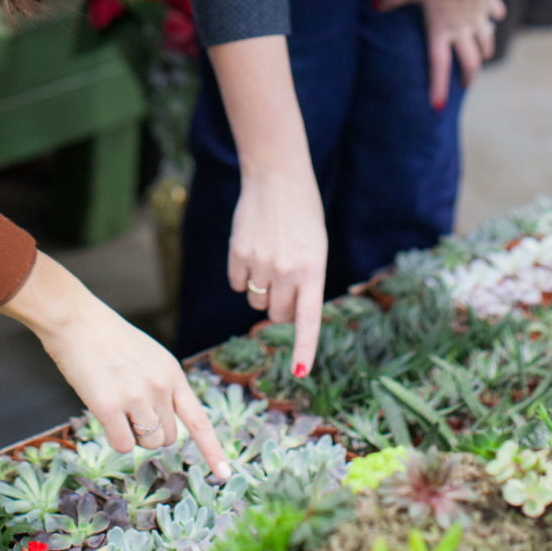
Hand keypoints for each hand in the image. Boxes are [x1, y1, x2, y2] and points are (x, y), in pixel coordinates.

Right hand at [0, 252, 230, 480]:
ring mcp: (136, 396)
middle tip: (129, 408)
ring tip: (117, 405)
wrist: (76, 320)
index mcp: (172, 373)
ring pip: (148, 444)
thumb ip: (162, 386)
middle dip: (151, 432)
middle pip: (168, 437)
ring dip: (133, 435)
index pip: (198, 419)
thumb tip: (163, 423)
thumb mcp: (149, 357)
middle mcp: (160, 386)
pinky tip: (103, 413)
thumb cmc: (108, 339)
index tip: (223, 472)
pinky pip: (122, 446)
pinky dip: (114, 438)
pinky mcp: (110, 406)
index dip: (211, 448)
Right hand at [227, 161, 326, 378]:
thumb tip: (281, 315)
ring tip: (269, 259)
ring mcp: (260, 263)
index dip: (304, 348)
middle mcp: (286, 271)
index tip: (300, 373)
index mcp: (313, 270)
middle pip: (278, 314)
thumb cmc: (302, 215)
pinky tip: (251, 251)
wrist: (276, 177)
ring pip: (256, 301)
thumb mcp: (315, 248)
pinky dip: (242, 275)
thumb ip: (305, 282)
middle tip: (284, 279)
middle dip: (281, 305)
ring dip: (261, 290)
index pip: (308, 319)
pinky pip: (236, 284)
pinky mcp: (238, 254)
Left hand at [375, 0, 512, 109]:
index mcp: (442, 30)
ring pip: (486, 41)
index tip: (438, 105)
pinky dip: (494, 17)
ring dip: (484, 51)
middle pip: (469, 61)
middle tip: (465, 85)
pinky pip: (495, 14)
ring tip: (483, 57)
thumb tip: (374, 4)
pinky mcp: (490, 3)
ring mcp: (479, 18)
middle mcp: (463, 29)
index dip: (437, 86)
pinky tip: (495, 16)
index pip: (438, 65)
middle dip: (468, 76)